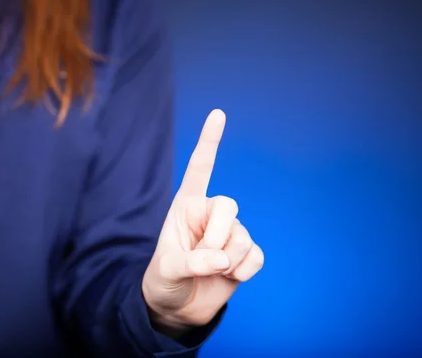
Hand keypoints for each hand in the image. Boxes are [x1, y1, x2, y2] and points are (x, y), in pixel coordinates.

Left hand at [142, 109, 263, 332]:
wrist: (179, 308)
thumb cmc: (165, 280)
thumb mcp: (167, 270)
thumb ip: (191, 262)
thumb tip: (222, 261)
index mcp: (187, 206)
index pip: (200, 169)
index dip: (210, 142)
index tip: (218, 113)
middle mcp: (210, 215)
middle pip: (229, 205)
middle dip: (217, 237)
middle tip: (204, 258)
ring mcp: (230, 234)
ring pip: (243, 237)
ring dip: (228, 261)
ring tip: (211, 271)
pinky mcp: (245, 254)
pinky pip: (257, 256)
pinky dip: (245, 271)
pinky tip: (231, 278)